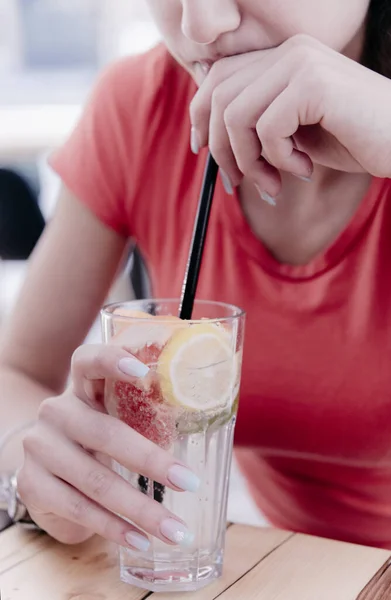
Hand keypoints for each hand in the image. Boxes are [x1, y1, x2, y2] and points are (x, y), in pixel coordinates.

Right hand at [17, 344, 198, 549]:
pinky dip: (114, 528)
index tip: (143, 372)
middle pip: (105, 433)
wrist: (43, 469)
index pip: (88, 362)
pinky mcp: (32, 485)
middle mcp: (56, 412)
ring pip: (96, 480)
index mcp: (80, 388)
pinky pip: (79, 509)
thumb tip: (205, 425)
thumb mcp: (110, 418)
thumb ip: (141, 413)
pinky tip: (140, 540)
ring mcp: (40, 448)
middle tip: (190, 482)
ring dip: (141, 510)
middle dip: (152, 461)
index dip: (112, 361)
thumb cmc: (93, 440)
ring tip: (175, 530)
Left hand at [190, 34, 390, 196]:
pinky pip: (267, 129)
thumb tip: (210, 141)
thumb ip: (258, 127)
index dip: (200, 115)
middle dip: (221, 149)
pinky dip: (278, 160)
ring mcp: (301, 63)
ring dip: (250, 161)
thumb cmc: (354, 140)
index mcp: (282, 58)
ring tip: (275, 183)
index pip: (218, 77)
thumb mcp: (295, 134)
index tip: (202, 150)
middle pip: (218, 97)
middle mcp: (289, 52)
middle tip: (238, 182)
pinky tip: (305, 169)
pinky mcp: (314, 84)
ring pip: (235, 116)